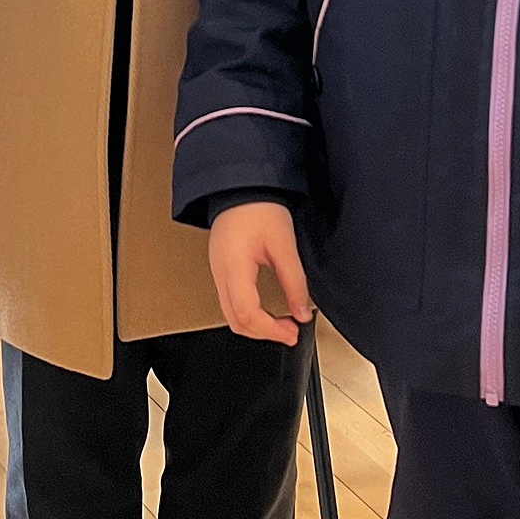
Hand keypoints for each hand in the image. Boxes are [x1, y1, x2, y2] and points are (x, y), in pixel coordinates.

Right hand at [208, 201, 311, 346]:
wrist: (241, 186)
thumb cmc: (259, 207)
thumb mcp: (284, 244)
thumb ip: (294, 282)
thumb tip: (302, 312)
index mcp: (234, 268)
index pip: (247, 314)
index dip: (271, 330)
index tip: (292, 333)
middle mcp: (220, 274)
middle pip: (235, 321)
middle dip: (263, 333)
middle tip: (290, 332)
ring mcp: (217, 272)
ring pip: (231, 314)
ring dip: (256, 325)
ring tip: (281, 323)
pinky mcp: (221, 268)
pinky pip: (230, 301)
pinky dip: (249, 313)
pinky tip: (266, 309)